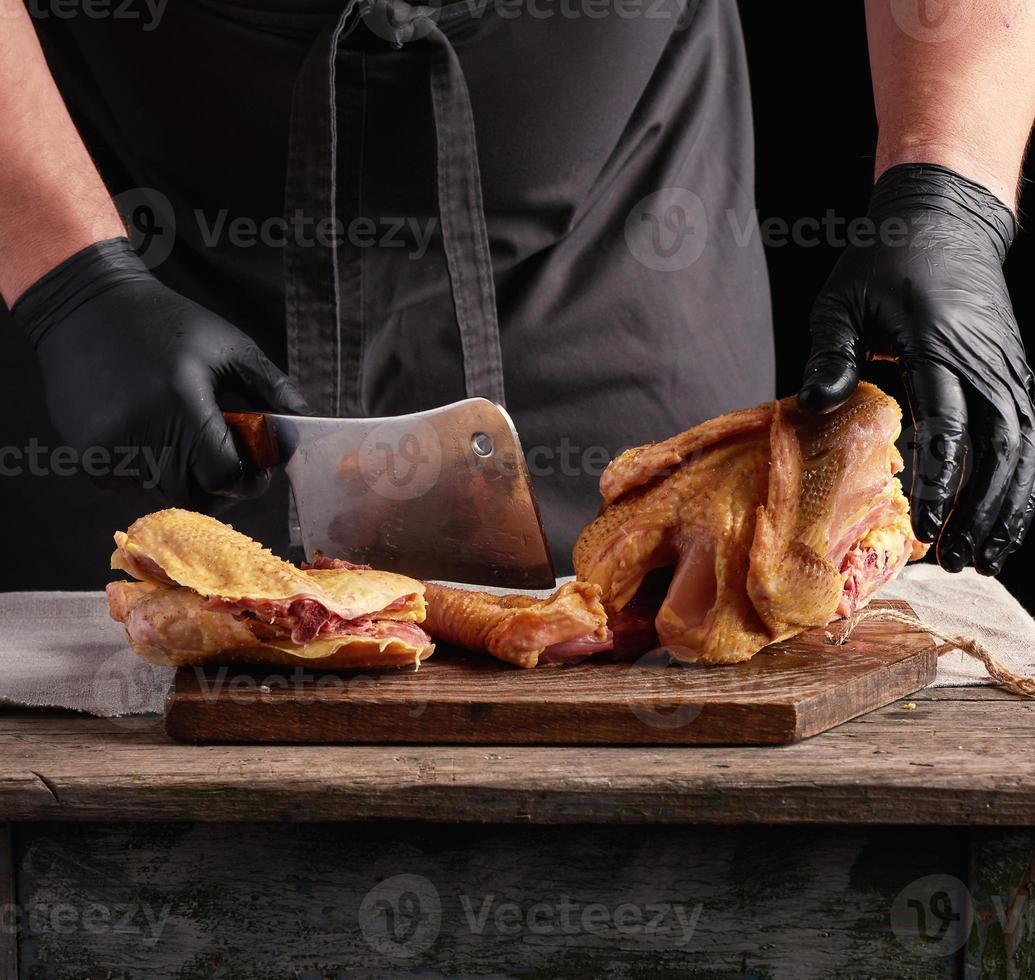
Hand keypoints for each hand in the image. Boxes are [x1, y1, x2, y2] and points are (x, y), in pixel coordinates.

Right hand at [12, 237, 310, 510]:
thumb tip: (307, 425)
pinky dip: (159, 473)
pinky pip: (137, 486)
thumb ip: (273, 391)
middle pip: (197, 495)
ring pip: (167, 493)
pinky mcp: (91, 457)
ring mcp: (110, 449)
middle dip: (223, 485)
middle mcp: (140, 433)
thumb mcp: (231, 348)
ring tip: (194, 439)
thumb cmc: (167, 323)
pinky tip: (160, 436)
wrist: (84, 307)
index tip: (258, 464)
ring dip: (191, 478)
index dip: (249, 477)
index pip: (224, 475)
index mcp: (179, 404)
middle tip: (232, 458)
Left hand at [798, 163, 1034, 575]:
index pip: (949, 425)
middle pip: (1000, 450)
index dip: (942, 479)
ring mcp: (1009, 368)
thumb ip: (830, 356)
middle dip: (981, 510)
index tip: (926, 522)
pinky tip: (1004, 517)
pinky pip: (1025, 436)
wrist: (945, 218)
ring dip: (1007, 506)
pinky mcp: (1014, 372)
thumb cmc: (885, 261)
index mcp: (941, 347)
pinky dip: (1018, 480)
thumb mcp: (842, 302)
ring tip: (984, 555)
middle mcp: (987, 363)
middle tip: (957, 559)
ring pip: (1022, 450)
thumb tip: (811, 405)